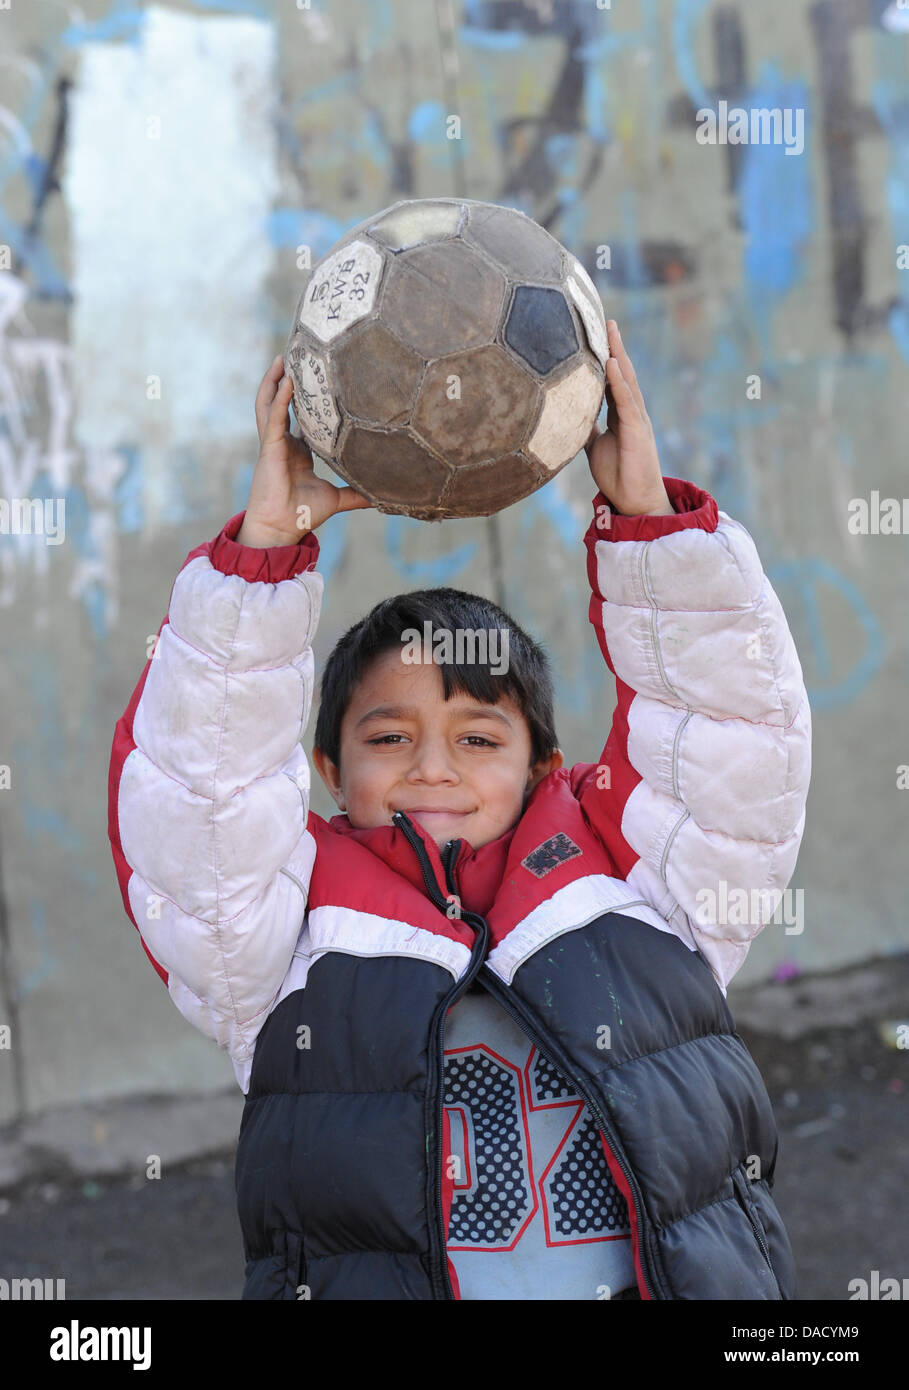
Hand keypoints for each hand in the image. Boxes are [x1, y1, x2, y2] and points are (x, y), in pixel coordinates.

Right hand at [236, 356, 372, 545]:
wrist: (284, 528)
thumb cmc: (304, 514)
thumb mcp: (338, 498)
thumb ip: (357, 492)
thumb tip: (384, 494)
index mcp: (296, 452)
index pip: (300, 418)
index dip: (304, 399)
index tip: (318, 380)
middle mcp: (282, 443)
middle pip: (280, 404)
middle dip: (285, 380)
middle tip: (295, 357)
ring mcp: (273, 444)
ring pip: (269, 404)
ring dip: (274, 380)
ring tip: (282, 358)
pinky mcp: (268, 448)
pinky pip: (272, 417)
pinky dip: (279, 398)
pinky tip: (286, 381)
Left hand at [584, 321, 673, 516]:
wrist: (634, 501)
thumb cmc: (618, 475)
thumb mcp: (594, 447)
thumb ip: (586, 430)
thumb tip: (568, 419)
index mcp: (620, 414)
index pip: (612, 379)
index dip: (604, 357)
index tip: (595, 334)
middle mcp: (630, 411)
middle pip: (622, 372)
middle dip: (614, 346)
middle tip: (605, 320)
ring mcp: (636, 419)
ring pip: (627, 380)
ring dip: (619, 354)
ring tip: (610, 330)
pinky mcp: (637, 431)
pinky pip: (626, 401)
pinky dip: (619, 381)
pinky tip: (613, 363)